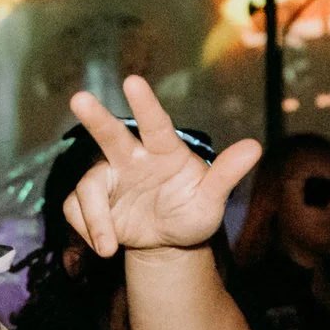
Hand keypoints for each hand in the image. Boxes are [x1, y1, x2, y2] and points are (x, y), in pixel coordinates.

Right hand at [62, 75, 263, 256]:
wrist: (169, 243)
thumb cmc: (193, 214)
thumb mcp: (210, 201)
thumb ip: (226, 174)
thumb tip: (255, 147)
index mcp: (164, 152)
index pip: (156, 125)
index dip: (145, 104)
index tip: (133, 82)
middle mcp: (133, 158)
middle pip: (111, 135)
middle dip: (96, 118)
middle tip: (80, 99)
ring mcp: (109, 178)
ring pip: (88, 185)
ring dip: (95, 217)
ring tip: (108, 247)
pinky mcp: (90, 200)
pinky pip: (75, 209)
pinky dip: (88, 230)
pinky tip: (106, 246)